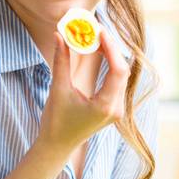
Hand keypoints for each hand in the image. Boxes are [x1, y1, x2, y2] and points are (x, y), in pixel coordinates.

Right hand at [37, 29, 129, 152]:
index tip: (100, 32)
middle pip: (123, 71)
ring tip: (97, 40)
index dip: (111, 48)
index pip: (118, 70)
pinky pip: (117, 82)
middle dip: (111, 49)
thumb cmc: (56, 122)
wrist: (57, 146)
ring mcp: (117, 109)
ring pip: (121, 75)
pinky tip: (100, 54)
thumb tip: (59, 36)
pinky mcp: (113, 108)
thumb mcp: (58, 89)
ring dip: (112, 56)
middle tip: (97, 32)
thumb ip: (61, 61)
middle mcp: (116, 108)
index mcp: (106, 105)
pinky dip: (110, 66)